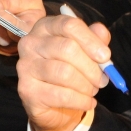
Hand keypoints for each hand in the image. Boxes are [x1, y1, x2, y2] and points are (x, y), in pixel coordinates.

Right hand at [16, 13, 110, 130]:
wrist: (54, 106)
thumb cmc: (71, 71)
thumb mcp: (86, 52)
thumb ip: (95, 40)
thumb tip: (101, 32)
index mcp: (45, 27)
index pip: (69, 25)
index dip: (91, 40)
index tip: (105, 56)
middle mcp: (31, 43)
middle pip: (68, 48)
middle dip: (91, 68)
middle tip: (103, 80)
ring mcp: (25, 66)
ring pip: (64, 73)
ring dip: (86, 86)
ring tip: (93, 91)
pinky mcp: (27, 90)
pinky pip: (61, 95)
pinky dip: (81, 101)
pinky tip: (88, 102)